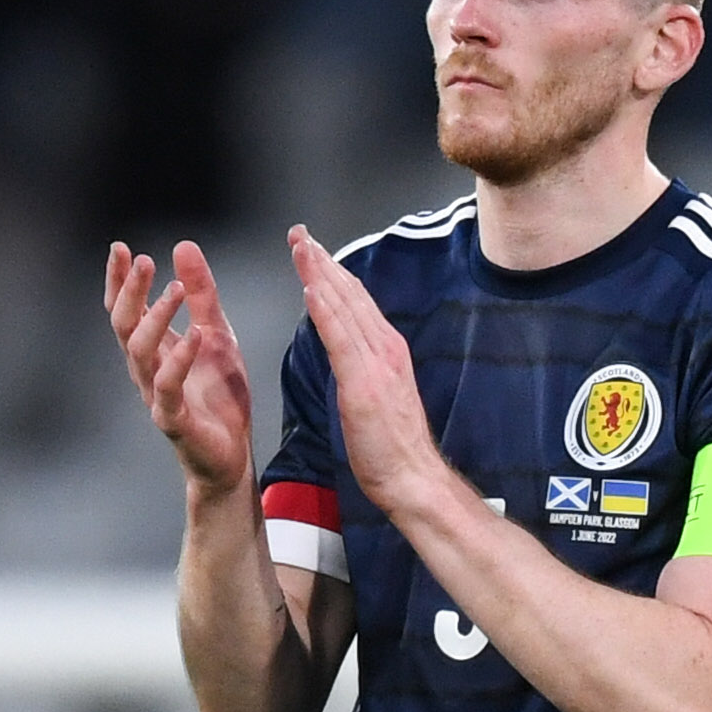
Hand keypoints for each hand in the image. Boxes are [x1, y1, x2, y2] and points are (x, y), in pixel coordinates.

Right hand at [107, 239, 254, 498]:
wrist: (230, 454)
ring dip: (154, 318)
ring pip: (139, 352)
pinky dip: (179, 360)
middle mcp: (145, 369)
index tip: (120, 248)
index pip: (125, 309)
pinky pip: (167, 387)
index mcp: (152, 348)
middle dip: (130, 291)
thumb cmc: (218, 396)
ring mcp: (156, 395)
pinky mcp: (173, 419)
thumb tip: (182, 245)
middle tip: (143, 260)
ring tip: (174, 289)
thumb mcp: (216, 332)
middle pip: (124, 325)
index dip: (119, 280)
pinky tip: (195, 335)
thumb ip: (201, 294)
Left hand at [288, 225, 455, 517]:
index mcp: (387, 350)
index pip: (356, 301)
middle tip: (299, 233)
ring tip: (300, 246)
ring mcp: (377, 363)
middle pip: (350, 293)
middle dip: (322, 261)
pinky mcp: (364, 383)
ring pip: (344, 307)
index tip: (311, 248)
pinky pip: (341, 340)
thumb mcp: (379, 395)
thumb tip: (347, 350)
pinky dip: (326, 311)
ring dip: (320, 273)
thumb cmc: (393, 447)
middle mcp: (385, 348)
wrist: (413, 477)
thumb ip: (365, 367)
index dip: (332, 271)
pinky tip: (311, 288)